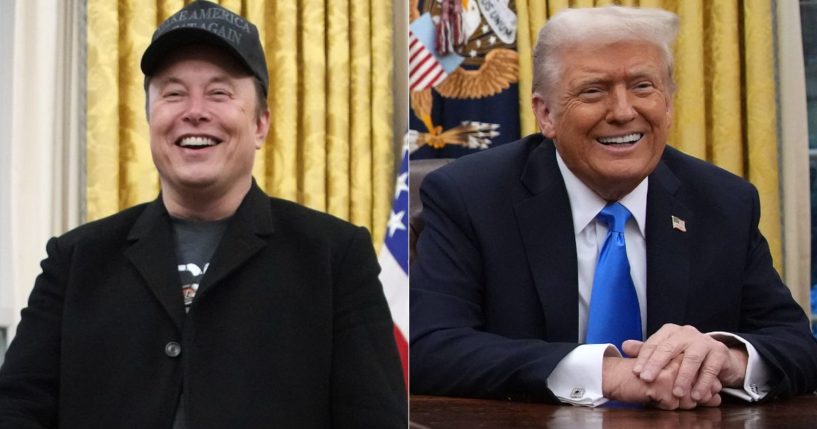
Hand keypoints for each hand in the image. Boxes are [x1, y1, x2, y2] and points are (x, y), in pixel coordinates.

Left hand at [622, 324, 747, 401]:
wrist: (717, 356)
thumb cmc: (684, 354)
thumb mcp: (665, 352)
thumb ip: (646, 350)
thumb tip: (624, 346)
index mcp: (670, 331)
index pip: (654, 343)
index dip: (644, 358)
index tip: (636, 372)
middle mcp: (686, 333)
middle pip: (669, 348)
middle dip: (657, 365)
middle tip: (647, 379)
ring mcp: (704, 341)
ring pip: (691, 359)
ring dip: (683, 377)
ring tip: (675, 393)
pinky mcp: (719, 352)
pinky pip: (710, 369)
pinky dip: (703, 383)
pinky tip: (695, 395)